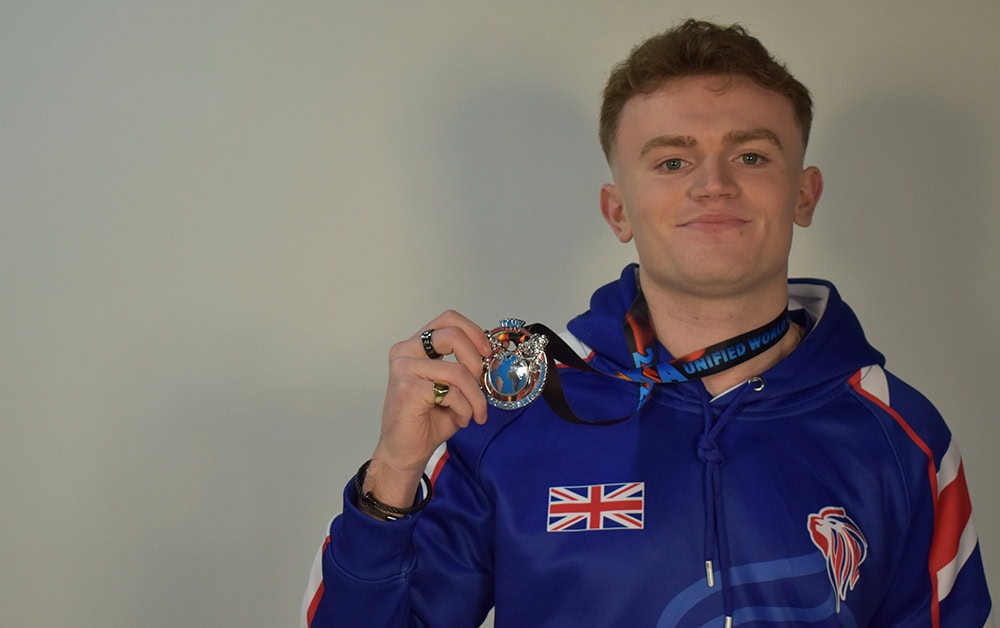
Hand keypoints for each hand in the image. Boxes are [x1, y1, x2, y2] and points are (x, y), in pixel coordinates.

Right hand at [364, 310, 491, 508]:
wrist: (405, 451)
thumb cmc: (427, 419)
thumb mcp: (451, 386)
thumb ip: (464, 366)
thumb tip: (491, 355)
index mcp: (416, 346)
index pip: (448, 319)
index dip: (474, 331)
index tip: (488, 352)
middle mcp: (406, 351)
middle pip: (453, 335)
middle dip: (477, 361)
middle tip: (483, 383)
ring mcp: (405, 368)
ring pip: (458, 371)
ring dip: (475, 396)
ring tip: (474, 412)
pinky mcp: (408, 388)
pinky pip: (452, 392)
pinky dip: (464, 409)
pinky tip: (460, 420)